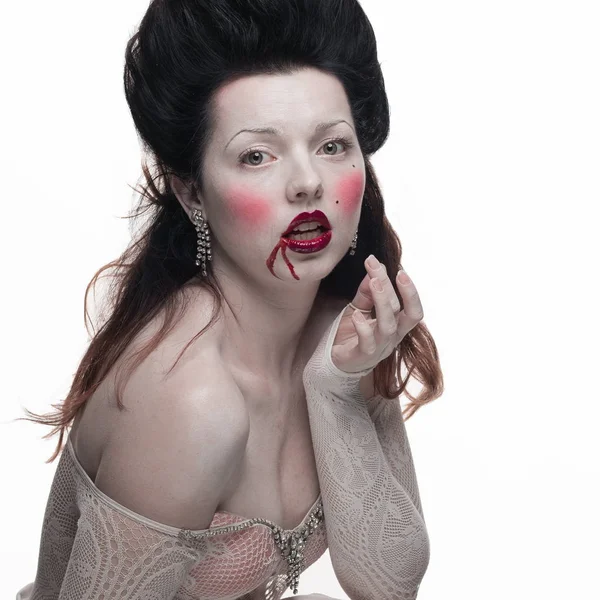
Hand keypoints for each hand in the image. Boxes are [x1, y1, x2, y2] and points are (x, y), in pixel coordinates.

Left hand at [331, 255, 423, 373]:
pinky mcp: (363, 356)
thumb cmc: (352, 333)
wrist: (335, 361)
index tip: (398, 269)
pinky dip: (363, 327)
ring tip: (373, 282)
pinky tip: (356, 315)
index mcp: (396, 325)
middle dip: (392, 287)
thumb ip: (367, 292)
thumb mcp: (359, 308)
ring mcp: (379, 347)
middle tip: (378, 267)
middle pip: (400, 312)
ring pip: (387, 326)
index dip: (409, 290)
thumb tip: (374, 268)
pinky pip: (367, 343)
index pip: (411, 308)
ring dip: (382, 302)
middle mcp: (392, 337)